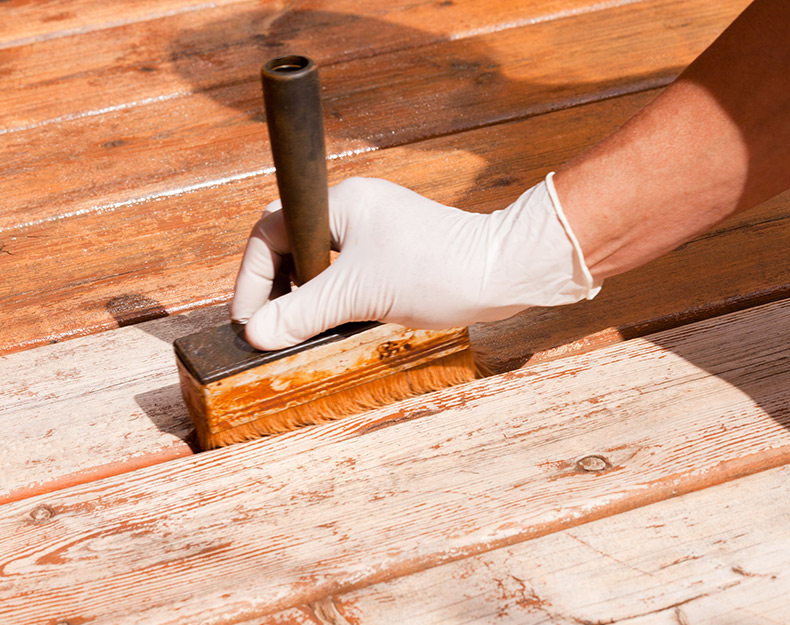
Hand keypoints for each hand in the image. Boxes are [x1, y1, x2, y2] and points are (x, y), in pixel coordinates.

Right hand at [231, 174, 599, 349]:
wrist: (502, 272)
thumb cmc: (435, 270)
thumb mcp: (356, 295)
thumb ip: (302, 314)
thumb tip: (256, 334)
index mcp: (340, 203)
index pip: (271, 232)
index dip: (254, 278)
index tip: (248, 319)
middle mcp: (356, 208)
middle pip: (294, 246)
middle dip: (279, 289)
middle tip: (272, 328)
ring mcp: (379, 228)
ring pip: (323, 262)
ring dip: (309, 296)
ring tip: (302, 330)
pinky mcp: (398, 250)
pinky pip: (350, 271)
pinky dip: (338, 297)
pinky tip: (338, 323)